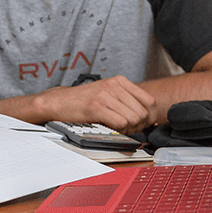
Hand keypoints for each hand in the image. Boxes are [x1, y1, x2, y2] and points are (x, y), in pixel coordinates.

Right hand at [36, 76, 154, 132]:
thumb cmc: (84, 101)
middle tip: (126, 129)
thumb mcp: (109, 94)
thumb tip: (151, 119)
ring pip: (133, 119)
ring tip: (116, 128)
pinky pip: (121, 123)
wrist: (60, 102)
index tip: (141, 124)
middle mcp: (114, 85)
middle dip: (138, 126)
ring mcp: (105, 95)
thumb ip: (128, 102)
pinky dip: (118, 130)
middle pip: (143, 113)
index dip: (149, 117)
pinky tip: (109, 128)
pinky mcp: (96, 106)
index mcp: (120, 81)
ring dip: (127, 129)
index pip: (150, 101)